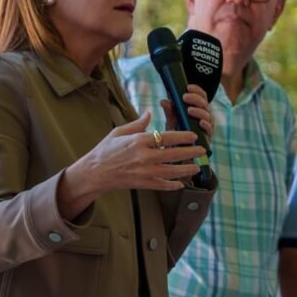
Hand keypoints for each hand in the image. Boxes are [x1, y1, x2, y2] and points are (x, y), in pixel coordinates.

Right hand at [73, 112, 206, 193]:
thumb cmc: (105, 150)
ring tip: (198, 167)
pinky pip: (161, 185)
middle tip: (203, 151)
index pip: (166, 136)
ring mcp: (143, 171)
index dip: (183, 136)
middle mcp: (143, 156)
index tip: (193, 135)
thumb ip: (137, 123)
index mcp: (138, 141)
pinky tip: (181, 183)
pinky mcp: (142, 183)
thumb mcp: (119, 131)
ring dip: (187, 169)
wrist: (94, 172)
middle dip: (191, 152)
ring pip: (171, 171)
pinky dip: (172, 185)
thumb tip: (149, 112)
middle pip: (173, 154)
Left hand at [159, 84, 213, 139]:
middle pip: (204, 103)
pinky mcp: (208, 136)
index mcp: (198, 108)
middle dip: (195, 99)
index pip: (201, 96)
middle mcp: (205, 115)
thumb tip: (163, 101)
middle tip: (185, 97)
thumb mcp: (171, 121)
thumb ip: (170, 111)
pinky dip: (206, 124)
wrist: (179, 152)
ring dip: (199, 111)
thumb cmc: (177, 134)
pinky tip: (201, 122)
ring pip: (207, 115)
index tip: (188, 87)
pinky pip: (209, 129)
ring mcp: (207, 126)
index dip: (196, 90)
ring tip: (189, 110)